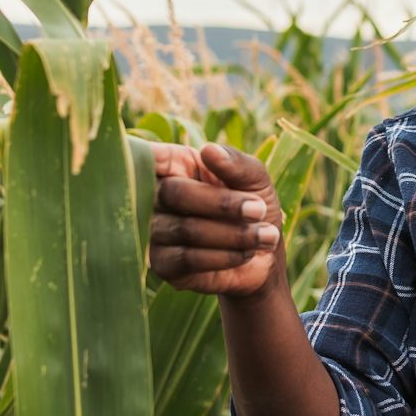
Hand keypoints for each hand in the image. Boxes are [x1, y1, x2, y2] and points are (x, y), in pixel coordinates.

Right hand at [148, 141, 285, 297]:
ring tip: (266, 235)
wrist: (265, 257)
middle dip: (222, 204)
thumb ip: (235, 162)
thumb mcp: (256, 179)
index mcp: (175, 166)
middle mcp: (156, 197)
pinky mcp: (163, 265)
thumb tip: (209, 150)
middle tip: (259, 210)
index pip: (148, 155)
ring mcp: (156, 232)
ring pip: (185, 229)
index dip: (154, 156)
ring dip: (233, 234)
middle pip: (173, 193)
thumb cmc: (255, 207)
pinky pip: (188, 258)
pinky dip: (224, 256)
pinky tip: (247, 253)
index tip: (193, 157)